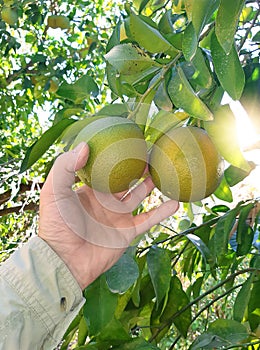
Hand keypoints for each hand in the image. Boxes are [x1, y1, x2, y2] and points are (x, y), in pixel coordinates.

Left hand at [39, 142, 178, 288]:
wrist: (65, 260)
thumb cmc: (56, 225)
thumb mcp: (54, 191)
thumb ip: (65, 166)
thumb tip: (85, 145)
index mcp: (90, 189)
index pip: (106, 167)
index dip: (116, 156)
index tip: (127, 142)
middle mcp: (106, 200)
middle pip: (126, 179)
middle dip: (137, 166)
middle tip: (150, 152)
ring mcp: (118, 216)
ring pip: (140, 195)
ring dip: (152, 184)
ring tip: (164, 170)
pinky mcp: (128, 231)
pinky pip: (149, 219)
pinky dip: (162, 212)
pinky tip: (175, 202)